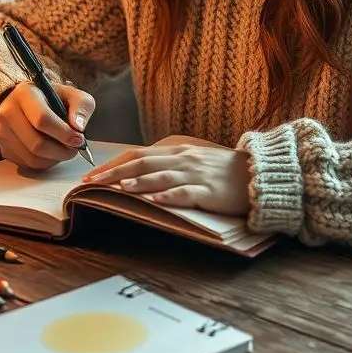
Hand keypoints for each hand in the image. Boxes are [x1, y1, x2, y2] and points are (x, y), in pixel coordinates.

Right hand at [0, 82, 94, 169]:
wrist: (25, 104)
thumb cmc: (51, 98)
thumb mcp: (71, 94)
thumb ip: (81, 106)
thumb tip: (78, 127)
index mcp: (24, 94)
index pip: (42, 119)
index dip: (63, 133)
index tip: (79, 139)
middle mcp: (8, 113)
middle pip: (37, 143)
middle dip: (61, 150)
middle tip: (75, 148)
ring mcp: (3, 133)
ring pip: (32, 158)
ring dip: (55, 159)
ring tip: (65, 150)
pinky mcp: (4, 149)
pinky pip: (27, 164)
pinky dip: (45, 163)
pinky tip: (52, 152)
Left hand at [81, 144, 250, 216]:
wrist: (260, 173)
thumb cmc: (225, 171)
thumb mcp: (195, 162)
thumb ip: (171, 165)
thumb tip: (141, 174)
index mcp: (178, 152)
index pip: (138, 154)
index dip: (113, 163)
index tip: (92, 174)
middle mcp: (184, 159)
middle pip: (143, 163)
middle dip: (114, 172)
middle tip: (91, 182)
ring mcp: (197, 175)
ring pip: (161, 176)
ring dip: (137, 182)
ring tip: (117, 187)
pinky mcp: (210, 191)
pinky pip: (186, 193)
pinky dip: (168, 196)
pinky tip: (154, 200)